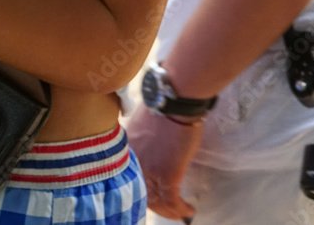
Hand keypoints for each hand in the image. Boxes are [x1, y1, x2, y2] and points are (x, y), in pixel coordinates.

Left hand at [128, 105, 202, 220]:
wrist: (174, 102)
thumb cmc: (162, 107)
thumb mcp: (139, 125)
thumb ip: (139, 141)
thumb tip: (148, 147)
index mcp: (125, 152)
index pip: (128, 178)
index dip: (140, 190)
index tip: (150, 196)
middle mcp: (133, 163)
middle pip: (140, 192)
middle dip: (155, 205)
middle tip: (168, 209)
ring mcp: (149, 169)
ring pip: (156, 200)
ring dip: (169, 210)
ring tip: (180, 212)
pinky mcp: (167, 174)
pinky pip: (172, 200)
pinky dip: (180, 209)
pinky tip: (189, 210)